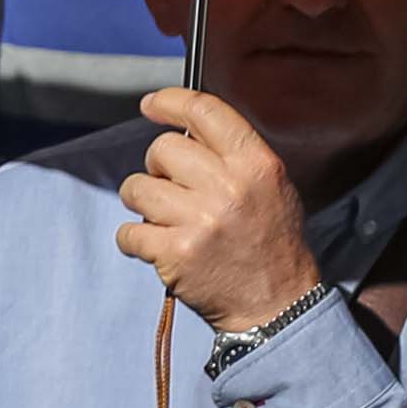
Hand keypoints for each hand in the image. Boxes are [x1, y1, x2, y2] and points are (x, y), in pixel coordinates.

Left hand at [117, 88, 319, 334]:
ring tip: (165, 220)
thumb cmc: (270, 242)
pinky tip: (158, 248)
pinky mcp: (176, 254)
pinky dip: (135, 240)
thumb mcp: (271, 186)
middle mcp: (229, 188)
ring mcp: (200, 221)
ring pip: (135, 188)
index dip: (170, 102)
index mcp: (256, 165)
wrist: (278, 306)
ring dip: (141, 203)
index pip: (205, 111)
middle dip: (157, 168)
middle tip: (172, 191)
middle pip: (161, 150)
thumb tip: (181, 128)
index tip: (151, 105)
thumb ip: (232, 155)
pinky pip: (128, 232)